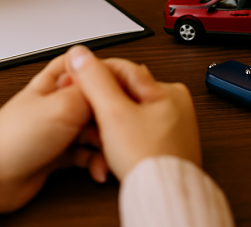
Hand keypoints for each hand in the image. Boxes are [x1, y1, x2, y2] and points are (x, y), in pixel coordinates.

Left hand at [0, 55, 104, 212]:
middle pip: (97, 100)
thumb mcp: (63, 106)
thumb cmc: (13, 139)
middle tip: (116, 127)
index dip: (109, 75)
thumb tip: (112, 73)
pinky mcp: (59, 153)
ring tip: (106, 152)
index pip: (89, 67)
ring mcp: (59, 128)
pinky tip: (97, 168)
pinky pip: (87, 153)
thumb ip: (91, 90)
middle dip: (110, 115)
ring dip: (104, 142)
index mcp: (55, 82)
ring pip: (95, 128)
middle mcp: (58, 102)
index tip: (126, 89)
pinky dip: (95, 161)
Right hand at [63, 45, 201, 180]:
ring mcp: (172, 123)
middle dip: (101, 100)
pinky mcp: (166, 142)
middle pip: (125, 89)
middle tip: (84, 110)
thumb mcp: (114, 113)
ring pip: (129, 110)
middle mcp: (175, 102)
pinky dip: (121, 133)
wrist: (162, 196)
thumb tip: (80, 54)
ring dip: (109, 118)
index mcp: (169, 88)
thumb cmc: (148, 160)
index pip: (123, 67)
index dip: (94, 72)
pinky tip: (112, 145)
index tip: (74, 80)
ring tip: (98, 132)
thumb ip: (95, 80)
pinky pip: (137, 128)